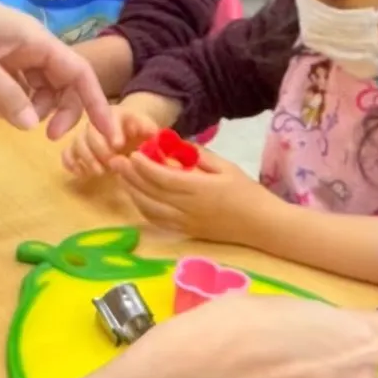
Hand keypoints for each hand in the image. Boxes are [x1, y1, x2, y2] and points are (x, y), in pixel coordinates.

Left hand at [0, 0, 112, 139]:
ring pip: (45, 84)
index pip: (80, 73)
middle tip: (47, 137)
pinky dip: (19, 99)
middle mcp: (33, 44)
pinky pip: (22, 82)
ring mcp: (16, 50)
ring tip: (16, 119)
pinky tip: (1, 109)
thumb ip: (3, 92)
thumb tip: (33, 126)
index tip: (108, 133)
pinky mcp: (1, 56)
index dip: (97, 103)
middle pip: (66, 81)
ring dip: (40, 106)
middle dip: (65, 110)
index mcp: (36, 39)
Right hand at [62, 94, 166, 177]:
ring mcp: (83, 136)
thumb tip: (152, 133)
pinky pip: (67, 154)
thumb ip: (148, 129)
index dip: (112, 132)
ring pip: (77, 144)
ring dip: (86, 159)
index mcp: (112, 113)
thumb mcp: (146, 127)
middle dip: (99, 149)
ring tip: (99, 172)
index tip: (118, 145)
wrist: (128, 133)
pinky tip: (82, 174)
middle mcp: (94, 123)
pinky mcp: (76, 149)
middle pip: (90, 133)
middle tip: (111, 162)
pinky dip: (71, 163)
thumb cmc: (138, 131)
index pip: (108, 119)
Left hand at [111, 147, 274, 242]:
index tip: (132, 153)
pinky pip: (157, 220)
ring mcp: (185, 223)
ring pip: (149, 208)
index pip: (162, 177)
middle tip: (116, 161)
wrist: (262, 225)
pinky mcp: (186, 232)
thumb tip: (175, 146)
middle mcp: (187, 208)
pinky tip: (137, 197)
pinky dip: (143, 208)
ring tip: (122, 177)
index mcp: (199, 189)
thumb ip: (200, 157)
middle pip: (150, 192)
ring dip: (132, 192)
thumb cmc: (247, 193)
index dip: (144, 166)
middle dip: (130, 176)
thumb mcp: (227, 167)